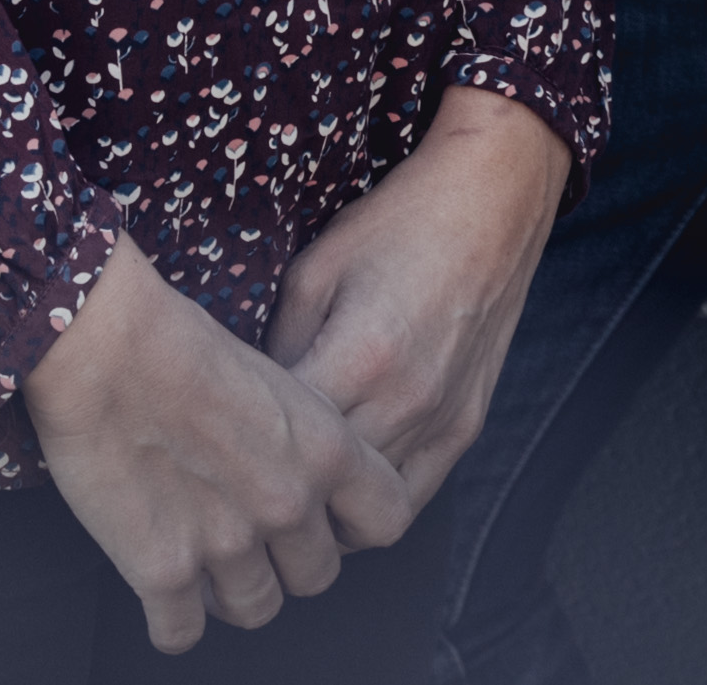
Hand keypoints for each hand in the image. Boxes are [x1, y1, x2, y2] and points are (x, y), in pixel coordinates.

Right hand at [27, 234, 418, 651]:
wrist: (109, 345)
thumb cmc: (185, 342)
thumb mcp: (279, 378)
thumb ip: (304, 437)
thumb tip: (303, 472)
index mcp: (327, 449)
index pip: (387, 520)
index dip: (355, 526)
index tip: (326, 518)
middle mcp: (289, 503)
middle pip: (317, 576)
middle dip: (288, 563)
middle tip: (254, 539)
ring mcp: (228, 543)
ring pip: (256, 610)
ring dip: (233, 594)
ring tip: (207, 565)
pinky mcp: (163, 569)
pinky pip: (182, 634)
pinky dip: (173, 623)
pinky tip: (163, 596)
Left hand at [267, 89, 569, 501]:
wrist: (495, 198)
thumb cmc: (399, 223)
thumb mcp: (315, 269)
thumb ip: (278, 346)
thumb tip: (250, 406)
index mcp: (359, 357)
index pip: (278, 444)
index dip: (237, 452)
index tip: (211, 449)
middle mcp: (404, 401)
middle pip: (321, 489)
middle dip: (275, 490)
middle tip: (239, 480)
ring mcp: (441, 420)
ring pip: (367, 509)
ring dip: (324, 507)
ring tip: (288, 490)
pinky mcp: (466, 426)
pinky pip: (412, 496)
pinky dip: (373, 503)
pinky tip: (344, 485)